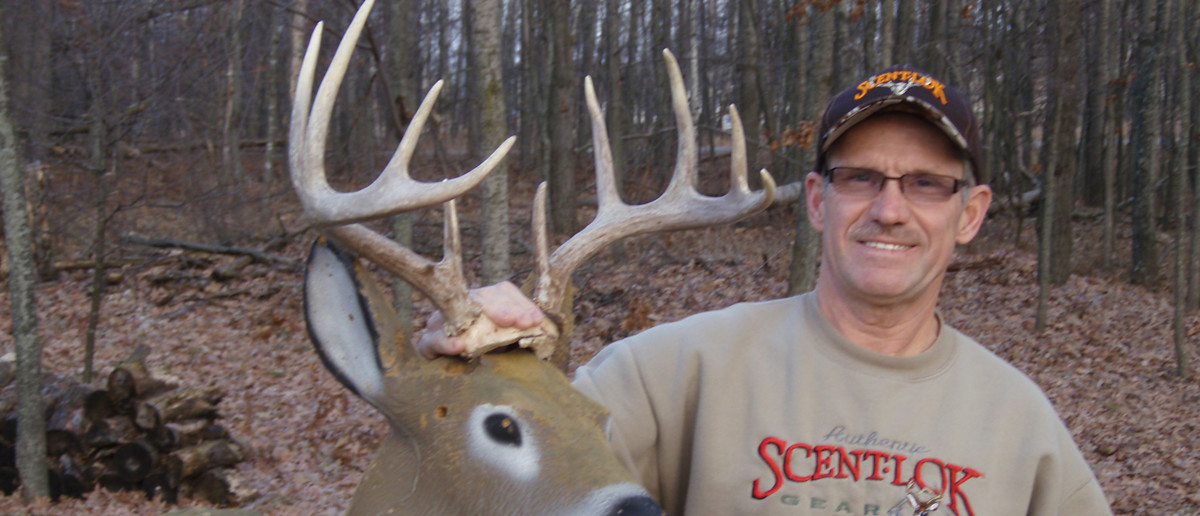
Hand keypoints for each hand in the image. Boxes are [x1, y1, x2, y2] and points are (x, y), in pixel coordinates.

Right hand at [415, 281, 545, 359]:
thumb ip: (519, 337)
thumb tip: (545, 334)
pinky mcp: (427, 342)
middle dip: (505, 307)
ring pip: (455, 311)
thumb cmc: (481, 356)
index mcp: (484, 304)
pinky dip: (446, 343)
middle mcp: (461, 306)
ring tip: (502, 323)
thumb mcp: (504, 344)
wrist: (444, 372)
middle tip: (523, 322)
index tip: (535, 319)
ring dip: (479, 316)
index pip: (503, 292)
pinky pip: (433, 340)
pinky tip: (459, 347)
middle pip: (481, 296)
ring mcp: (441, 322)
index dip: (520, 302)